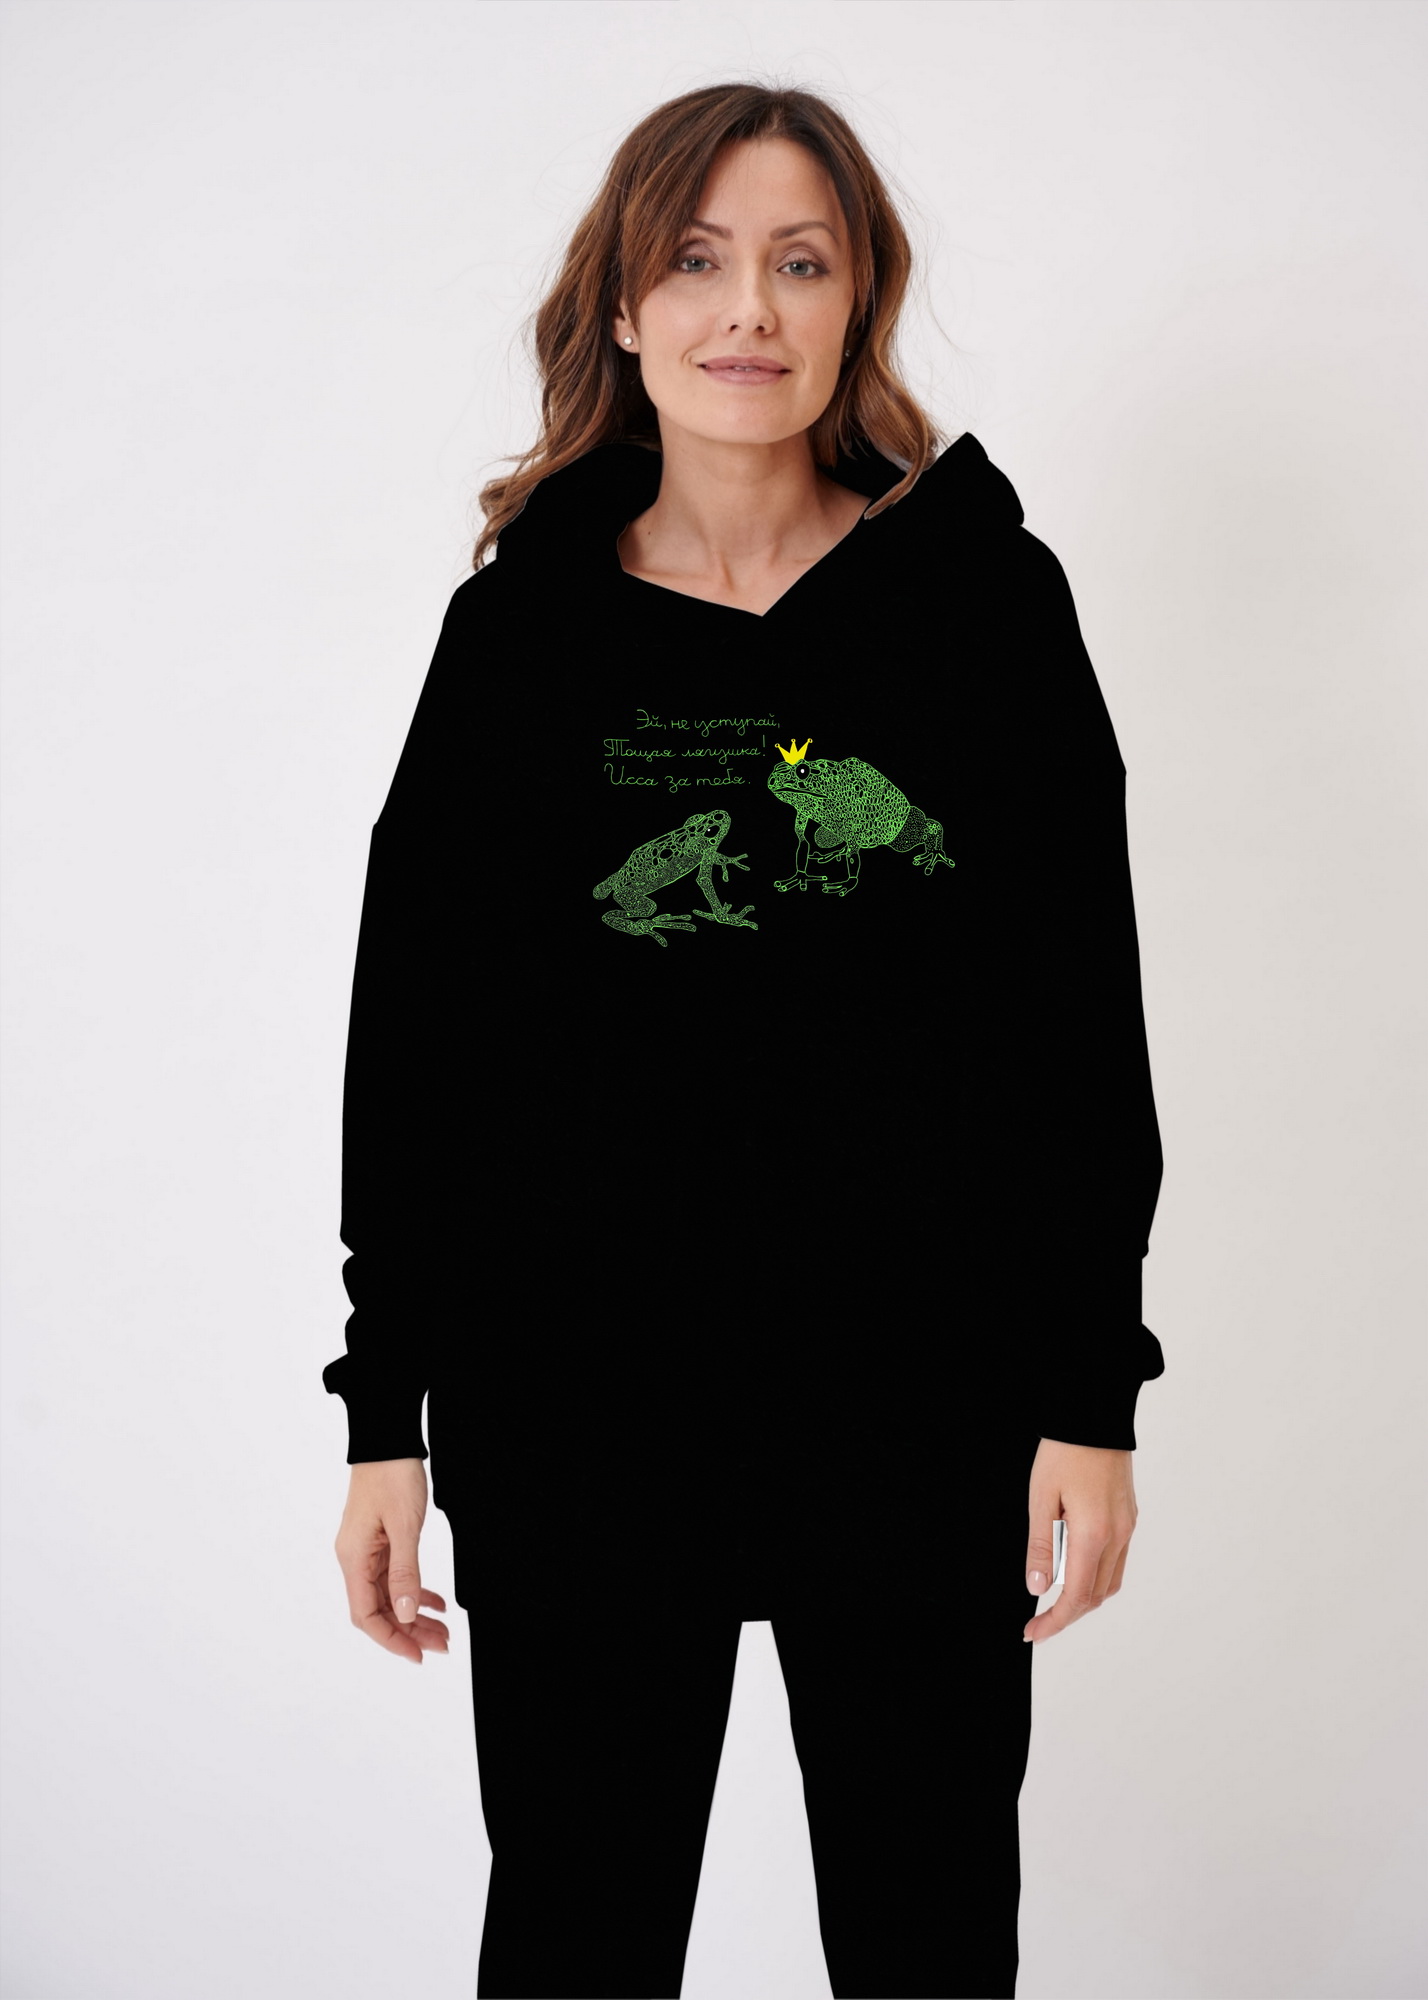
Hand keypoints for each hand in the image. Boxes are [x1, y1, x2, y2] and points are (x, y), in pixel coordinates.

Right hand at [334, 1459, 450, 1664]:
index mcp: (353, 1558)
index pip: (366, 1615)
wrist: (387, 1438)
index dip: (391, 1639)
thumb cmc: (392, 1474)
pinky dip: (415, 1590)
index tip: (418, 1654)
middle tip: (442, 1644)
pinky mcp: (379, 1540)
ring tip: (444, 1629)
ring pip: (389, 1595)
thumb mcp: (405, 1526)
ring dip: (415, 1614)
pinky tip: (437, 1601)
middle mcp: (355, 1558)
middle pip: (379, 1610)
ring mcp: (366, 1549)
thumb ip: (406, 1572)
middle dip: (410, 1631)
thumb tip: (406, 1615)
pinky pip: (395, 1576)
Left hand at [1023, 1439, 1136, 1644]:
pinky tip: (1076, 1571)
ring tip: (1054, 1601)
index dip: (1055, 1621)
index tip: (1033, 1632)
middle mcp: (1118, 1536)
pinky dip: (1096, 1577)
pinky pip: (1117, 1562)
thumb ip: (1040, 1547)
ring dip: (1084, 1599)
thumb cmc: (1064, 1451)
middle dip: (1067, 1615)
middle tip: (1038, 1622)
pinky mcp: (1130, 1518)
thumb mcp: (1040, 1498)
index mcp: (1094, 1534)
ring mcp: (1128, 1528)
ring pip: (1110, 1583)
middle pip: (1096, 1597)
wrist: (1094, 1416)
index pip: (1077, 1597)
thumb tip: (1038, 1588)